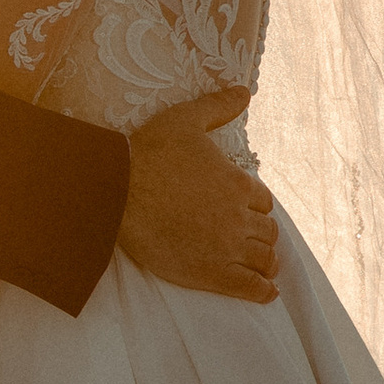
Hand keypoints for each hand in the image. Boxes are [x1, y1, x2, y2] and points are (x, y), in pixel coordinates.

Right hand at [117, 91, 277, 302]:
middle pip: (267, 231)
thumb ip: (218, 106)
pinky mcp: (211, 273)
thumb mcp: (185, 120)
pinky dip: (263, 291)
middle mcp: (239, 216)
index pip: (263, 201)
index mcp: (238, 183)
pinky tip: (266, 293)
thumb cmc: (149, 153)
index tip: (245, 211)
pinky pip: (250, 287)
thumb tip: (244, 91)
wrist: (116, 192)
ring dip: (266, 263)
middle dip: (262, 235)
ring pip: (264, 259)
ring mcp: (227, 247)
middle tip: (253, 240)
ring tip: (264, 267)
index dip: (255, 206)